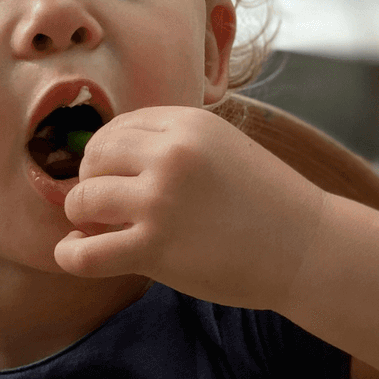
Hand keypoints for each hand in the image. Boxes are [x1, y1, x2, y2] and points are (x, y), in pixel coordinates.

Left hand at [55, 105, 327, 309]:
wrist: (308, 249)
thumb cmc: (266, 203)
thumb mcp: (222, 148)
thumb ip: (172, 144)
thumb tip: (105, 155)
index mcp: (187, 124)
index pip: (117, 128)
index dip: (108, 156)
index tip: (118, 179)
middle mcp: (171, 155)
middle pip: (93, 157)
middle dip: (92, 181)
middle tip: (107, 207)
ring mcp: (161, 201)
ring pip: (82, 199)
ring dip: (83, 216)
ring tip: (101, 230)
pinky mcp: (156, 248)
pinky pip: (85, 252)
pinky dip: (70, 255)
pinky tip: (77, 253)